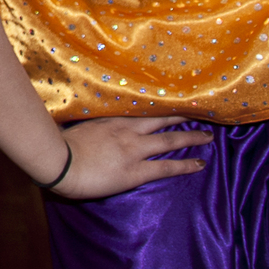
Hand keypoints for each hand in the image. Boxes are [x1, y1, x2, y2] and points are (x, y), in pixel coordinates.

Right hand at [42, 116, 209, 199]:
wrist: (60, 162)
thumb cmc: (60, 142)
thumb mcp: (74, 122)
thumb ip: (85, 117)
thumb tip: (79, 111)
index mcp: (111, 117)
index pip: (141, 107)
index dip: (159, 103)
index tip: (172, 97)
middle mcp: (127, 129)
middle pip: (161, 118)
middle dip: (181, 115)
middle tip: (199, 111)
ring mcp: (134, 148)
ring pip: (170, 139)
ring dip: (191, 137)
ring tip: (208, 136)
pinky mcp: (137, 170)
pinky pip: (167, 167)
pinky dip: (186, 164)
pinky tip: (200, 164)